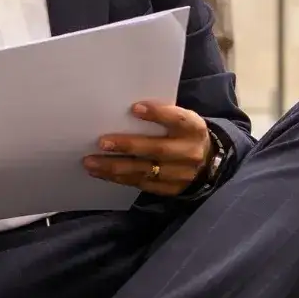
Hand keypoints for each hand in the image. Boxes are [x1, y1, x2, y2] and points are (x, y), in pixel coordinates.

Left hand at [83, 101, 211, 195]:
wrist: (207, 162)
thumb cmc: (182, 134)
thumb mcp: (180, 120)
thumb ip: (161, 116)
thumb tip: (124, 110)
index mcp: (193, 128)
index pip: (177, 120)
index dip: (158, 114)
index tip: (134, 108)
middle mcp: (189, 152)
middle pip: (157, 149)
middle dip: (128, 146)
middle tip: (102, 142)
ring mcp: (181, 174)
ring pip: (146, 171)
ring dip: (115, 167)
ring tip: (91, 163)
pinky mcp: (171, 189)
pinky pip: (142, 184)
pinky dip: (120, 179)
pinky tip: (102, 173)